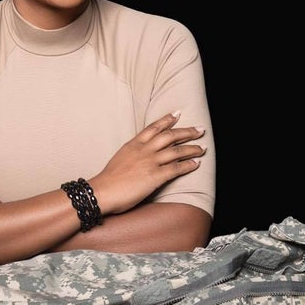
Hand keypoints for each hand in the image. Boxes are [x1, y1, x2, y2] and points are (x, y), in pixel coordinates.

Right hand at [89, 112, 205, 215]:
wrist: (102, 191)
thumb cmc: (108, 179)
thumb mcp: (120, 157)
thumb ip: (132, 152)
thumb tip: (139, 154)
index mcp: (134, 144)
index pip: (154, 128)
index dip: (167, 120)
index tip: (177, 114)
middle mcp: (144, 150)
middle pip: (170, 136)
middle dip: (187, 132)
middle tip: (199, 130)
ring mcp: (150, 162)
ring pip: (176, 151)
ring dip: (192, 148)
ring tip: (202, 147)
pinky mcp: (155, 177)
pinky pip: (176, 168)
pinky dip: (188, 165)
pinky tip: (196, 164)